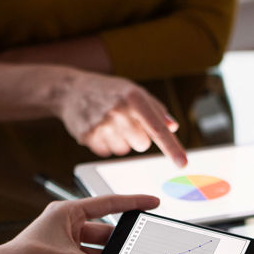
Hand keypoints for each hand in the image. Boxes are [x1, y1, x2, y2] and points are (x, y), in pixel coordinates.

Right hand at [54, 69, 187, 166]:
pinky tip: (99, 128)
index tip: (183, 163)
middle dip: (138, 136)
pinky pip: (108, 152)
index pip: (157, 128)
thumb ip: (156, 108)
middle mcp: (118, 110)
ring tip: (109, 122)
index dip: (172, 148)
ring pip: (125, 150)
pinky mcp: (88, 136)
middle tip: (125, 121)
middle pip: (142, 144)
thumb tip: (172, 127)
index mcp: (134, 97)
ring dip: (121, 140)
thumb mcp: (134, 91)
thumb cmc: (108, 91)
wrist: (71, 90)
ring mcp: (101, 124)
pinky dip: (106, 143)